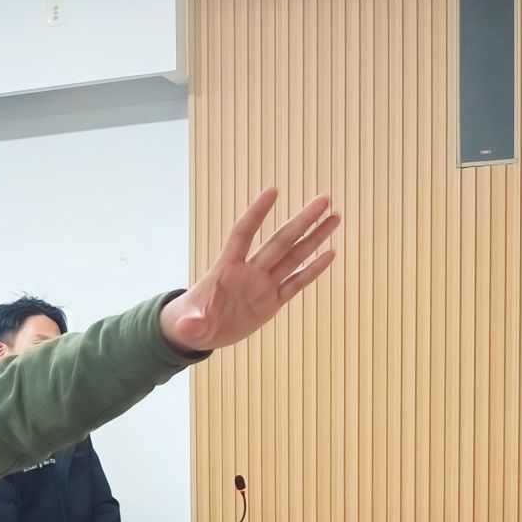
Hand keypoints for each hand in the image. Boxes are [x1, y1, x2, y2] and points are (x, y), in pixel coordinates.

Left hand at [162, 189, 339, 353]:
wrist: (198, 331)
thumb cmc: (188, 322)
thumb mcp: (187, 326)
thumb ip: (192, 324)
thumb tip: (187, 327)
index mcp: (226, 270)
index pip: (243, 234)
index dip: (256, 214)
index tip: (273, 190)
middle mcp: (249, 272)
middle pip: (279, 242)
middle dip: (301, 221)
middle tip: (323, 200)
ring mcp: (263, 286)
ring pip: (293, 257)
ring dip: (314, 238)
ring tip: (334, 217)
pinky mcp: (272, 302)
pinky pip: (296, 284)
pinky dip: (313, 270)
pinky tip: (330, 253)